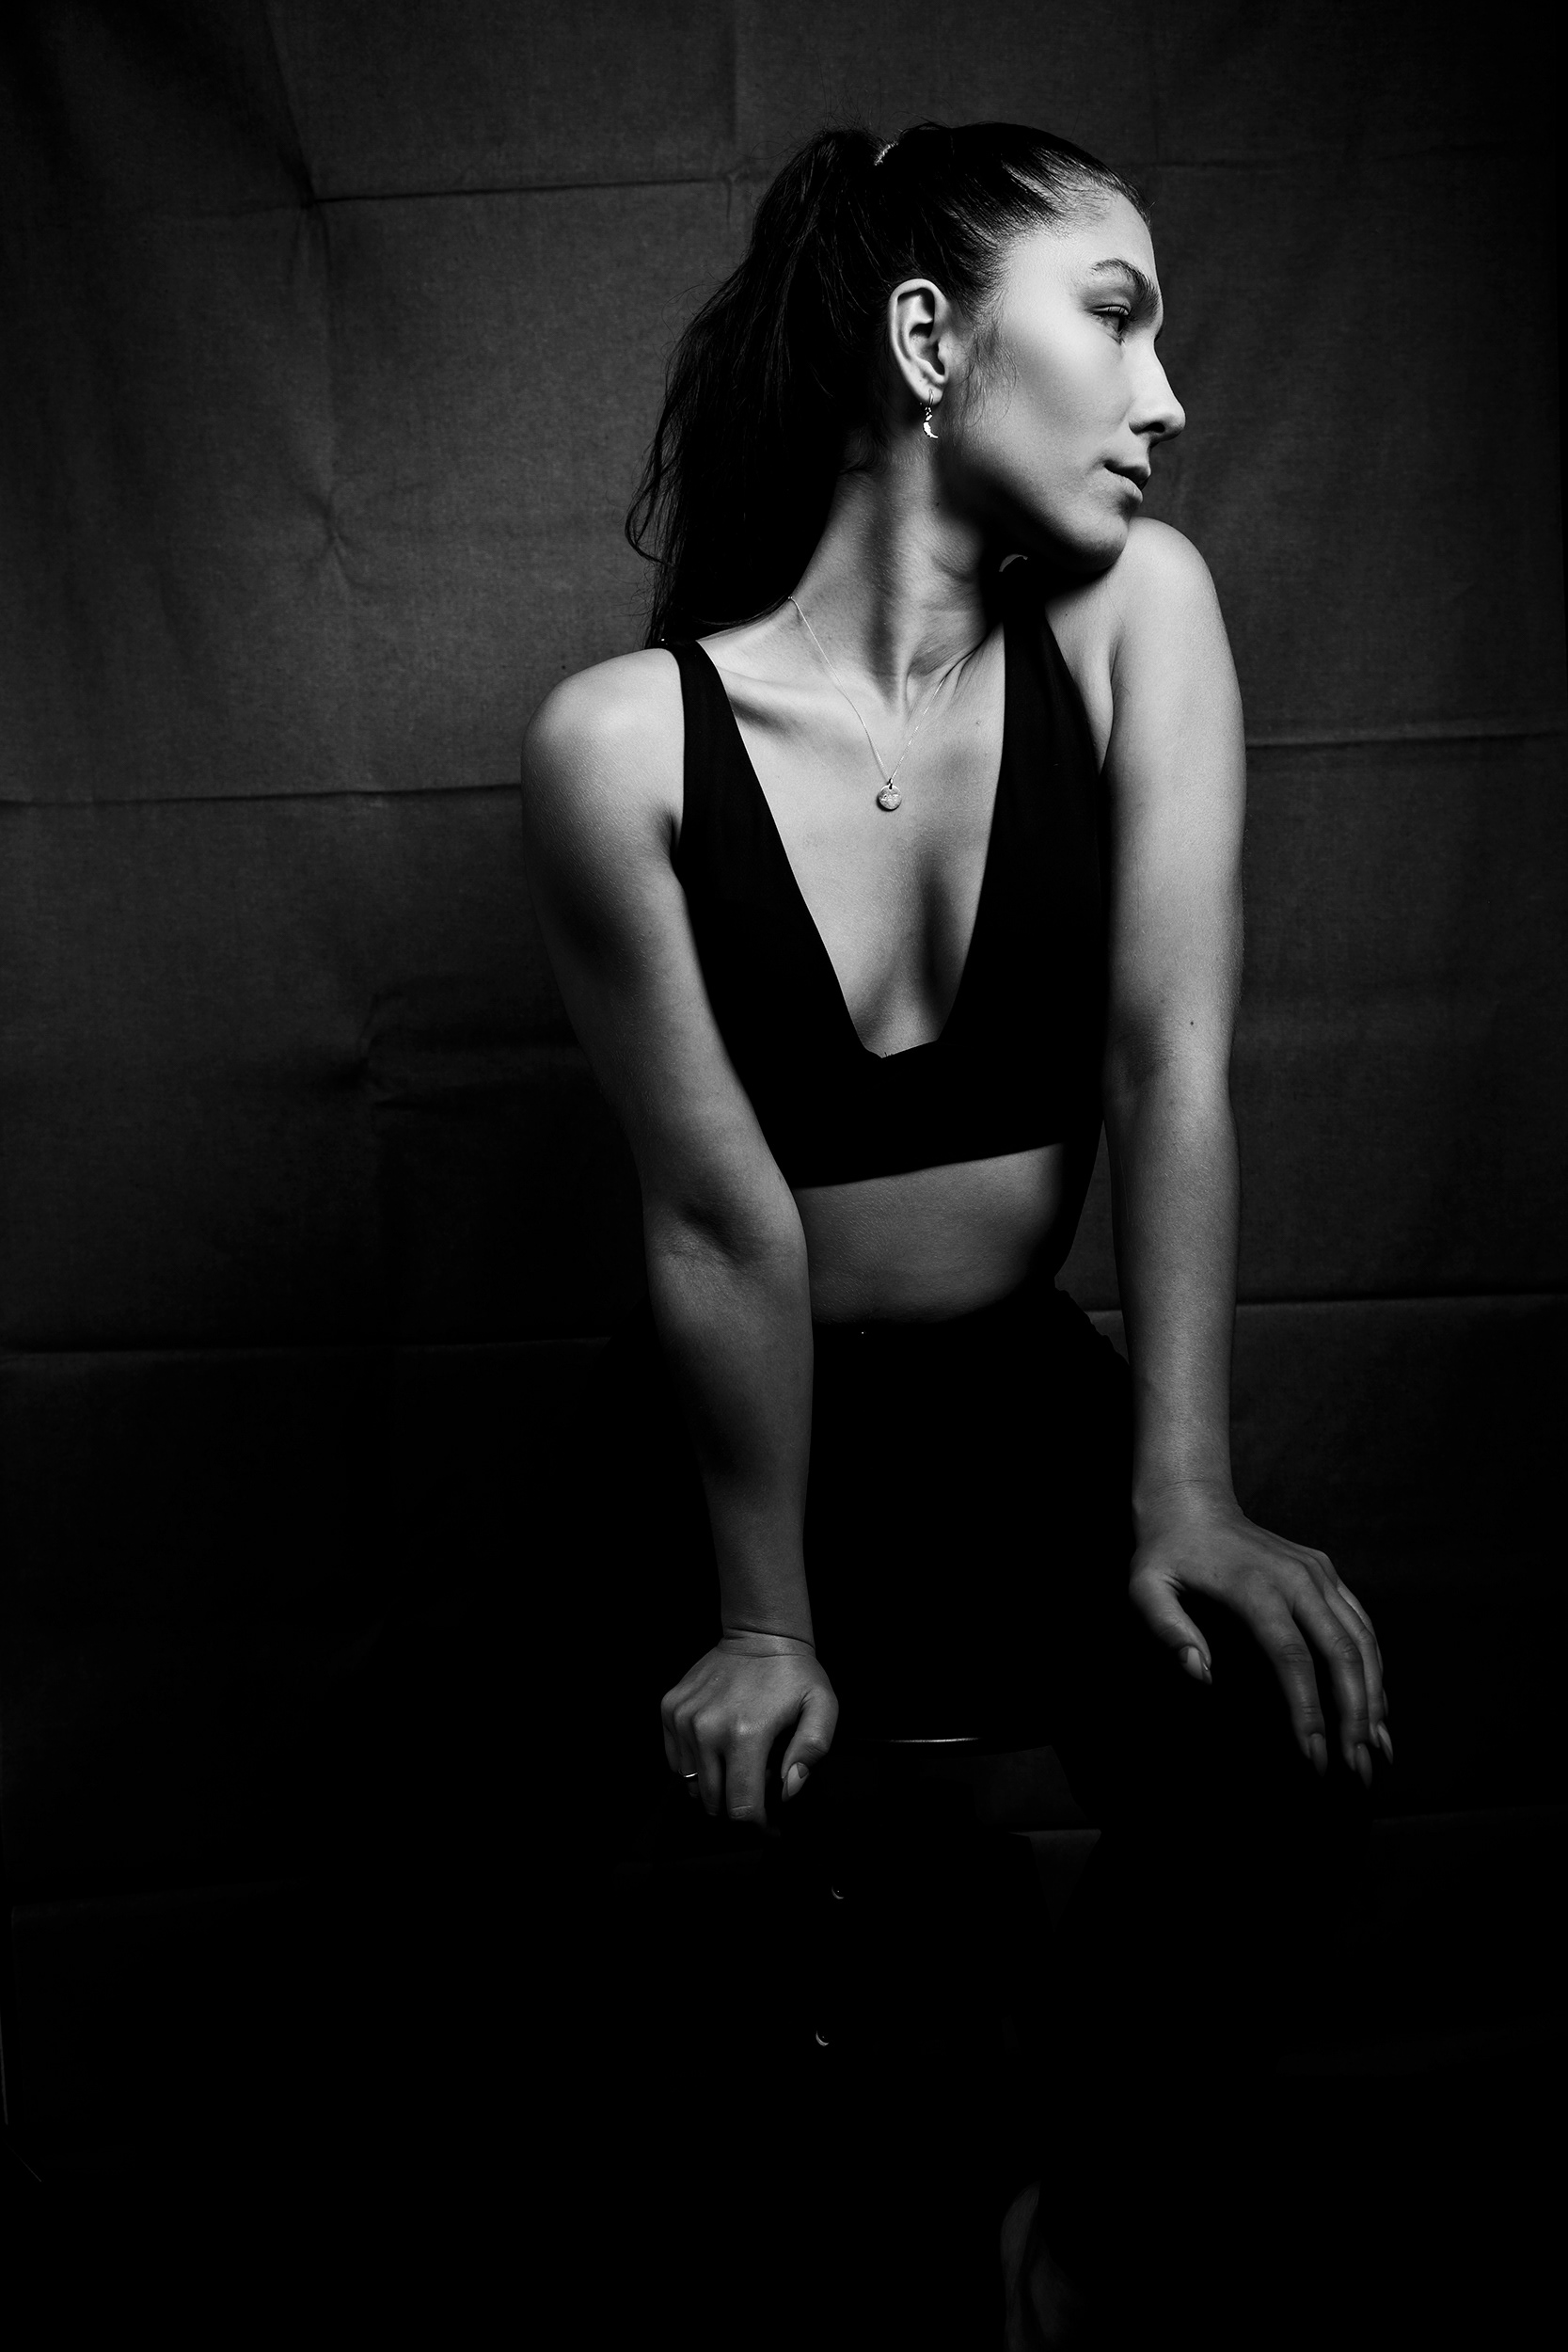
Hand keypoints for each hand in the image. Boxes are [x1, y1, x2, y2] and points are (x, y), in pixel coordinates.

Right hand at [660, 1632, 838, 1825]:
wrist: (759, 1635)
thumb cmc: (794, 1675)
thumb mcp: (821, 1709)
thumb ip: (810, 1752)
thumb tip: (788, 1790)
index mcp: (746, 1734)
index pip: (741, 1808)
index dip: (758, 1824)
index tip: (770, 1822)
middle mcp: (707, 1730)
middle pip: (713, 1801)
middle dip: (736, 1806)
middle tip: (756, 1789)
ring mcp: (683, 1719)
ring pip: (691, 1784)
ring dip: (715, 1786)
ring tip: (737, 1766)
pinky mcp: (670, 1709)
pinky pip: (676, 1761)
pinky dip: (694, 1766)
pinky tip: (716, 1751)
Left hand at [1128, 1488, 1389, 1784]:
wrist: (1191, 1503)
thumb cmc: (1165, 1554)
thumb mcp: (1145, 1587)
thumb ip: (1166, 1630)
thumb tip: (1199, 1675)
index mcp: (1256, 1586)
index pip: (1292, 1657)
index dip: (1306, 1710)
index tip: (1313, 1757)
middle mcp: (1298, 1578)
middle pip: (1342, 1653)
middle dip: (1355, 1716)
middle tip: (1358, 1769)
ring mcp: (1318, 1573)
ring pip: (1362, 1641)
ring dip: (1374, 1698)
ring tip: (1378, 1750)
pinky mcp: (1327, 1573)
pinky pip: (1361, 1626)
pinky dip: (1374, 1669)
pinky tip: (1376, 1708)